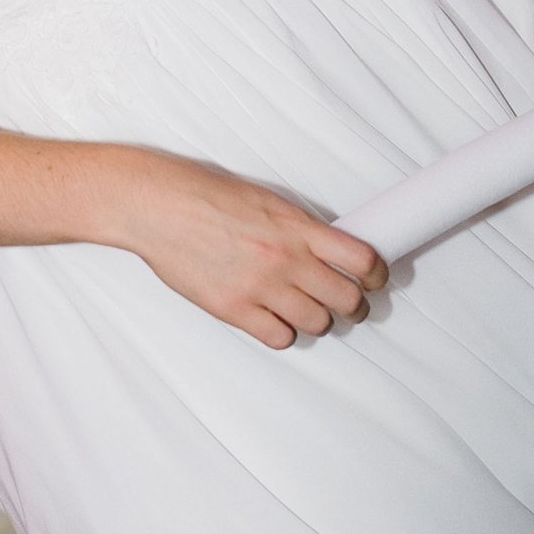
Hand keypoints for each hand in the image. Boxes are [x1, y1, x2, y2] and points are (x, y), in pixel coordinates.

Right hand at [111, 149, 385, 345]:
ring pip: (317, 323)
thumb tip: (330, 249)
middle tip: (349, 304)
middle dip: (354, 305)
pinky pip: (280, 338)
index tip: (374, 279)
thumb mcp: (265, 200)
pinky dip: (284, 333)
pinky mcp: (234, 309)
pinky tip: (275, 319)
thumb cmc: (205, 195)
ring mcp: (260, 287)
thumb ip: (300, 227)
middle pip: (347, 299)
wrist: (157, 206)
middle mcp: (285, 259)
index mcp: (297, 226)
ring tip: (309, 312)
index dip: (376, 275)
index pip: (362, 259)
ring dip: (319, 320)